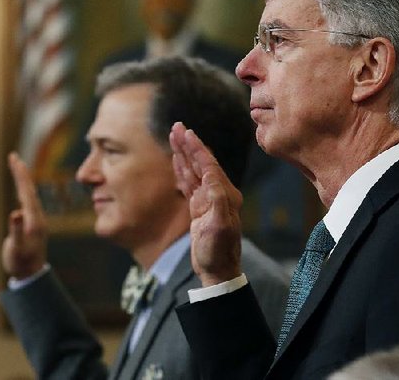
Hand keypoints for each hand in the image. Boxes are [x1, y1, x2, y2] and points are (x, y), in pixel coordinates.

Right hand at [1, 152, 47, 278]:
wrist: (32, 275)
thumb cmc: (21, 263)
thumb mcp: (17, 248)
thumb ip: (16, 231)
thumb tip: (15, 213)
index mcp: (33, 219)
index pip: (26, 191)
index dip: (20, 174)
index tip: (14, 158)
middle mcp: (36, 217)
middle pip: (28, 189)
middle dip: (21, 172)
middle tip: (13, 156)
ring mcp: (35, 220)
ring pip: (29, 194)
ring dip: (22, 179)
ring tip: (17, 167)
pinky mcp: (32, 224)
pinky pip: (28, 201)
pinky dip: (23, 190)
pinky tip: (21, 189)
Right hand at [169, 122, 242, 285]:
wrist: (217, 271)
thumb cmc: (219, 251)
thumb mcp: (219, 227)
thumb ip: (217, 201)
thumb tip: (211, 177)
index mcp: (225, 194)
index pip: (208, 165)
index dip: (196, 148)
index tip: (186, 132)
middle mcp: (218, 193)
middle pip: (200, 162)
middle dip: (188, 144)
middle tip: (176, 126)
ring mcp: (208, 200)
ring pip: (193, 170)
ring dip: (183, 153)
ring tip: (174, 136)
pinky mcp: (199, 208)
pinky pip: (188, 183)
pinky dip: (181, 169)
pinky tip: (176, 160)